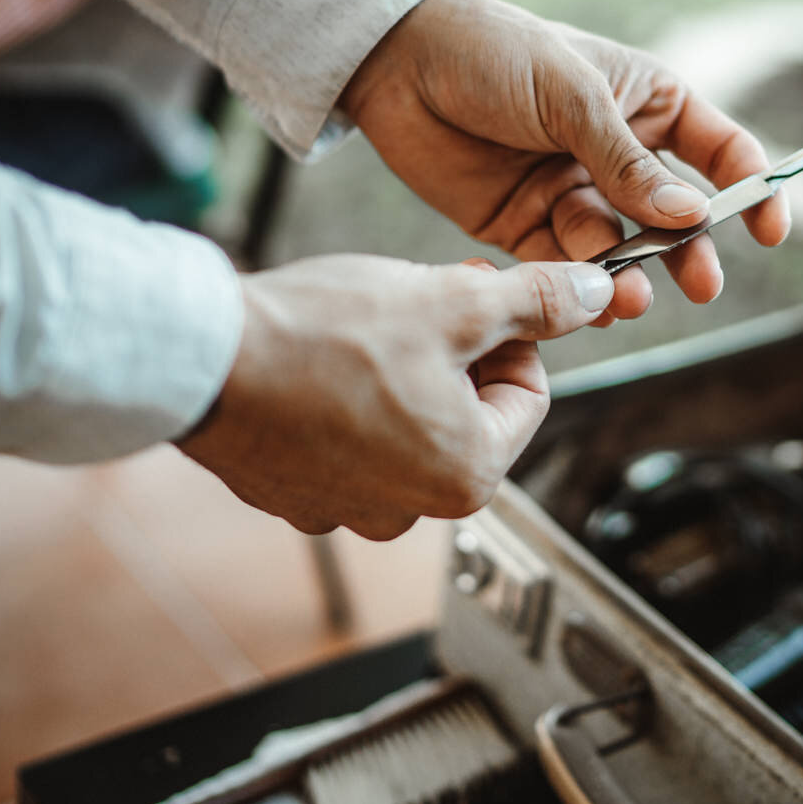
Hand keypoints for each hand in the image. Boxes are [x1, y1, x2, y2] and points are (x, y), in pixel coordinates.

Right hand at [180, 254, 612, 538]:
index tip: (482, 294)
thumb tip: (597, 298)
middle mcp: (413, 509)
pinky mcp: (296, 493)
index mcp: (468, 475)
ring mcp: (349, 507)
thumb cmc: (324, 337)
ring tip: (364, 327)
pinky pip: (346, 438)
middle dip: (456, 350)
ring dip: (402, 370)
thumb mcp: (455, 303)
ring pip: (408, 421)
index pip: (528, 393)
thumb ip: (537, 303)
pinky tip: (321, 358)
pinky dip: (345, 396)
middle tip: (423, 301)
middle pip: (469, 411)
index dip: (512, 332)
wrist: (205, 360)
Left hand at [339, 0, 789, 321]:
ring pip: (620, 247)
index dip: (750, 188)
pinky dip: (581, 287)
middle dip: (688, 250)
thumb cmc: (494, 52)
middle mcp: (616, 152)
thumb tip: (691, 215)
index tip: (768, 229)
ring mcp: (572, 190)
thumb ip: (627, 162)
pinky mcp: (525, 225)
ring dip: (630, 274)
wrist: (397, 63)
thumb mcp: (571, 95)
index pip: (718, 149)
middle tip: (700, 284)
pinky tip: (592, 303)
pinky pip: (566, 266)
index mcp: (646, 102)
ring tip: (631, 297)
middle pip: (674, 214)